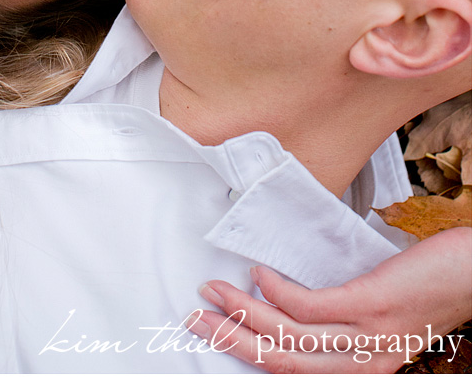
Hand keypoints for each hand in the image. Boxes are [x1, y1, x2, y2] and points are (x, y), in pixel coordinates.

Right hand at [186, 228, 470, 372]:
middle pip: (279, 360)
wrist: (470, 275)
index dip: (245, 354)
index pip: (291, 372)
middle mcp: (358, 363)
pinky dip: (276, 291)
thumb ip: (339, 315)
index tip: (214, 331)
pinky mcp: (369, 307)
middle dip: (230, 338)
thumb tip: (288, 297)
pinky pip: (309, 308)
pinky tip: (260, 274)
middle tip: (195, 316)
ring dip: (243, 312)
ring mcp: (363, 338)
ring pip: (287, 338)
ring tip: (215, 289)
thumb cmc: (428, 287)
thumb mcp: (379, 315)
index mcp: (358, 369)